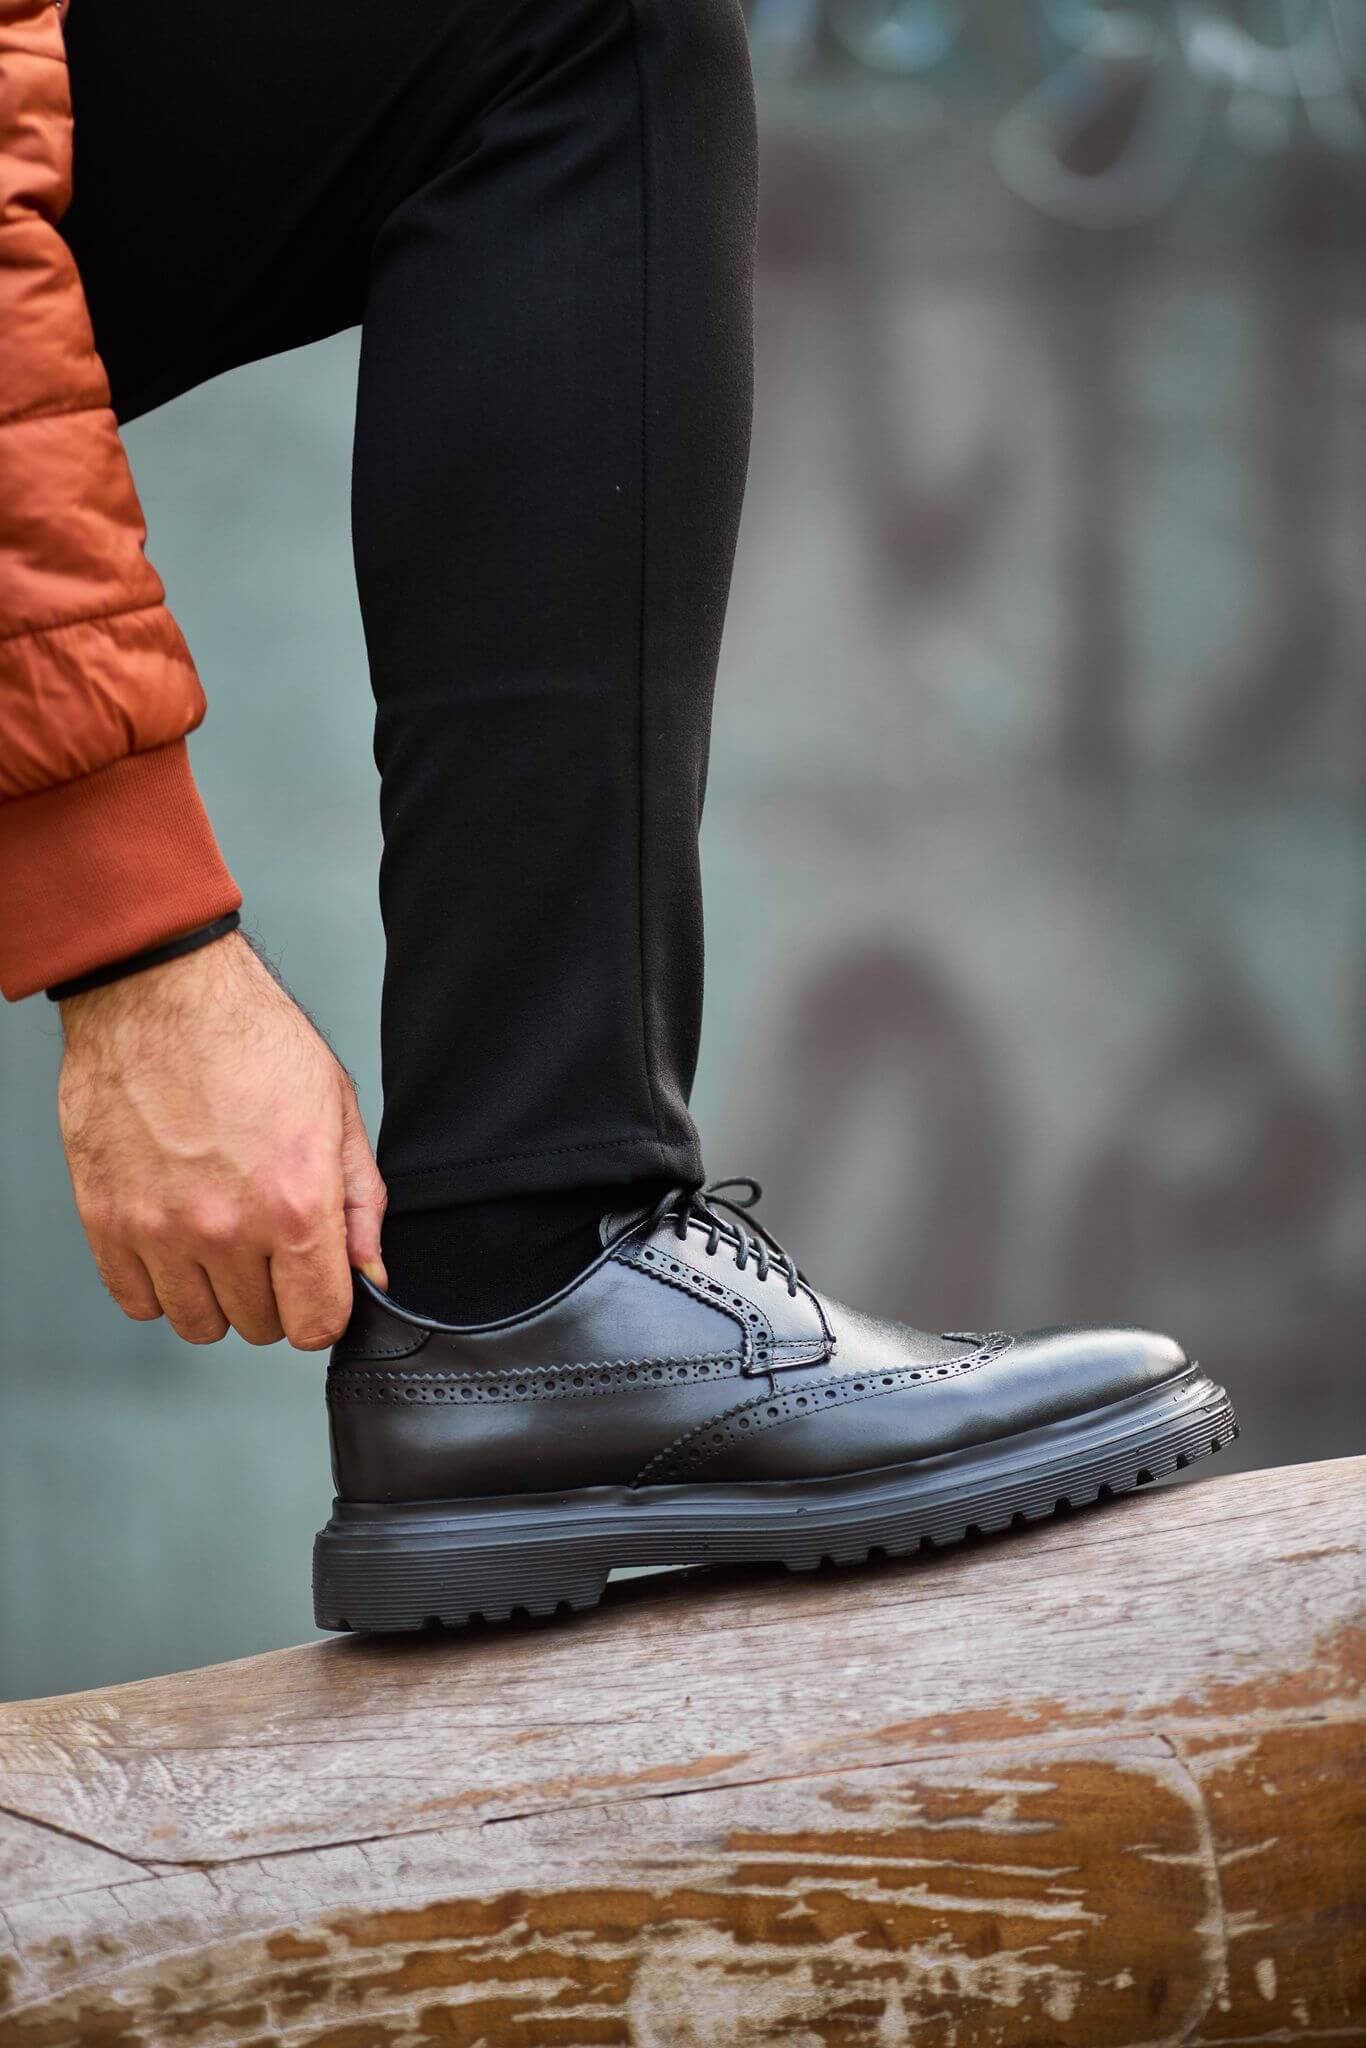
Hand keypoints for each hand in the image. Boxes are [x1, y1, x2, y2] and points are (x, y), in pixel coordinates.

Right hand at [57, 931, 386, 1348]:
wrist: (158, 993)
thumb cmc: (249, 1037)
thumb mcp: (336, 1109)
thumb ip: (360, 1202)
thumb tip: (370, 1271)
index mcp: (295, 1204)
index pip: (317, 1324)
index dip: (323, 1310)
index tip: (316, 1286)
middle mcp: (227, 1230)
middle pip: (260, 1326)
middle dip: (273, 1295)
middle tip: (266, 1241)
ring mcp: (160, 1230)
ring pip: (198, 1323)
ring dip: (216, 1294)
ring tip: (219, 1238)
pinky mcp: (107, 1221)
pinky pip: (137, 1301)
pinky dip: (158, 1284)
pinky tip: (175, 1240)